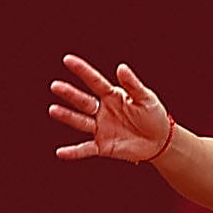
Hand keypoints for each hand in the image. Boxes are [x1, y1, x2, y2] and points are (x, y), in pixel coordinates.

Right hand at [47, 56, 175, 163]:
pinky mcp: (103, 146)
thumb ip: (133, 84)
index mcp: (112, 96)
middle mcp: (102, 111)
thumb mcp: (146, 98)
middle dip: (70, 94)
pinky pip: (86, 149)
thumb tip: (121, 67)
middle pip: (84, 101)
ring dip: (67, 116)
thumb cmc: (153, 115)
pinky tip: (61, 152)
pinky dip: (74, 152)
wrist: (159, 141)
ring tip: (53, 110)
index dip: (82, 71)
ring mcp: (101, 128)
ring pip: (81, 122)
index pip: (95, 81)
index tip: (68, 60)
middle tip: (56, 86)